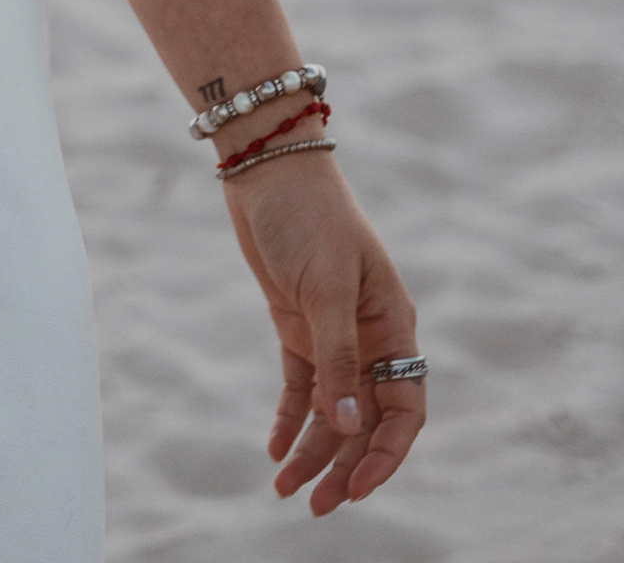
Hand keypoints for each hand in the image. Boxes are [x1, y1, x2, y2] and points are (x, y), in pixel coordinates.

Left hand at [226, 162, 424, 514]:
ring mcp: (333, 333)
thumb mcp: (325, 287)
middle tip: (315, 505)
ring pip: (330, 409)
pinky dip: (290, 418)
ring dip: (313, 450)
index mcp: (394, 325)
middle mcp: (369, 336)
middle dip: (344, 465)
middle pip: (365, 419)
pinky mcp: (297, 324)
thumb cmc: (308, 216)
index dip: (385, 454)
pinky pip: (300, 386)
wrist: (267, 166)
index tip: (356, 489)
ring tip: (285, 488)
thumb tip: (347, 427)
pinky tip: (274, 448)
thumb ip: (336, 357)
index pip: (404, 408)